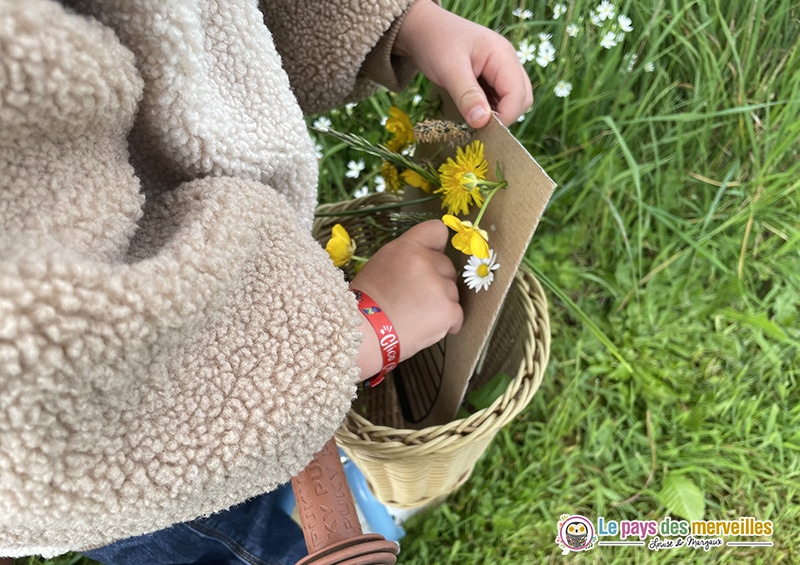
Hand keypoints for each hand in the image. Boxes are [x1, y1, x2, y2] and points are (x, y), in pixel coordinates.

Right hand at [350, 220, 462, 380]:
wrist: (363, 335)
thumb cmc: (366, 304)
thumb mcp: (381, 265)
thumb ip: (407, 256)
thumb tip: (431, 255)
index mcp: (406, 248)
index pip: (436, 230)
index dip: (436, 246)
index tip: (432, 259)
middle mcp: (425, 262)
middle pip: (447, 266)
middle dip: (436, 280)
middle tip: (414, 298)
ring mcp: (439, 287)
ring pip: (453, 291)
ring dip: (441, 303)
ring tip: (416, 316)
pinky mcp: (448, 311)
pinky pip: (457, 314)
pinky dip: (447, 323)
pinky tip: (427, 327)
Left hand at [394, 0, 532, 127]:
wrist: (422, 29)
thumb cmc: (435, 43)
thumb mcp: (448, 70)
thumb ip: (467, 96)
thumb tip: (482, 122)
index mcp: (502, 55)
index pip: (518, 94)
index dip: (505, 116)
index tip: (482, 130)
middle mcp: (507, 62)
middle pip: (522, 98)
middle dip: (504, 116)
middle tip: (477, 126)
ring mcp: (501, 69)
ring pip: (513, 100)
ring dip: (496, 114)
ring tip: (472, 117)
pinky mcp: (492, 77)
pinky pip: (499, 98)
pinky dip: (489, 109)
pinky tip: (472, 110)